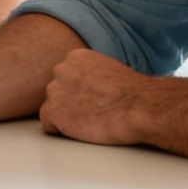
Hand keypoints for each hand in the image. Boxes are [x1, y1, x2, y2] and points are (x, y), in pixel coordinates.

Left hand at [39, 49, 153, 145]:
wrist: (138, 107)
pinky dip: (62, 131)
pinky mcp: (53, 111)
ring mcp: (54, 90)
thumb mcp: (108, 70)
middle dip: (70, 103)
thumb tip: (85, 88)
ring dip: (67, 117)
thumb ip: (90, 75)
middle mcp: (61, 70)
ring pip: (53, 108)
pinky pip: (49, 125)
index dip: (79, 93)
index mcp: (75, 57)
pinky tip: (82, 129)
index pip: (66, 77)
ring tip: (91, 120)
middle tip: (92, 112)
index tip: (93, 99)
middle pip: (57, 92)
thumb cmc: (132, 94)